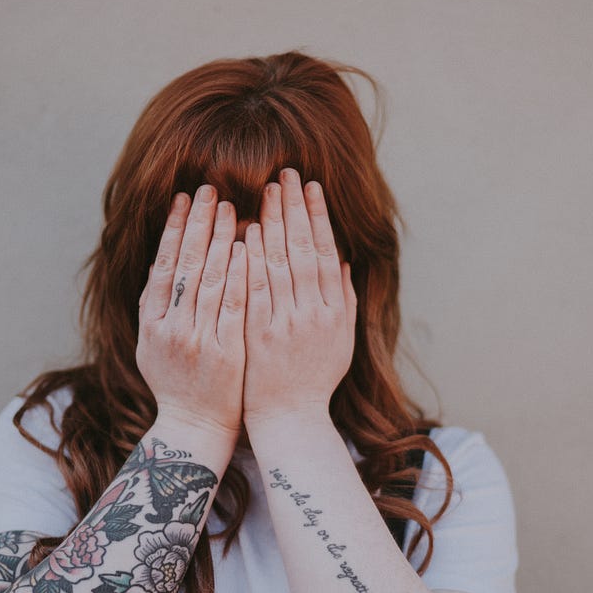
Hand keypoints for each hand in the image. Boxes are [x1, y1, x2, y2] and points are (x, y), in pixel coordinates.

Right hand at [136, 185, 248, 439]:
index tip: (184, 198)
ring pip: (210, 280)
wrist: (196, 426)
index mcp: (152, 322)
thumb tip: (161, 260)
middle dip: (198, 223)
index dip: (174, 229)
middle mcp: (171, 328)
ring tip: (231, 206)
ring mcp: (198, 340)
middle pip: (186, 265)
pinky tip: (246, 248)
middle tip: (209, 189)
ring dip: (220, 239)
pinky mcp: (225, 352)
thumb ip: (155, 305)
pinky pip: (233, 306)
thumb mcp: (152, 344)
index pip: (164, 264)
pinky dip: (239, 275)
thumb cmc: (176, 383)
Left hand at [241, 168, 356, 427]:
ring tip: (268, 190)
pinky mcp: (260, 334)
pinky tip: (249, 230)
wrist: (289, 418)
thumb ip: (344, 299)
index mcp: (335, 312)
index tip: (312, 187)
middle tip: (288, 174)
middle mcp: (314, 314)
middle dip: (296, 209)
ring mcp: (286, 324)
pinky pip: (256, 289)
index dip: (319, 217)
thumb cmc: (314, 379)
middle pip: (305, 250)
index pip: (327, 253)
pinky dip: (254, 258)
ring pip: (281, 264)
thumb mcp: (340, 340)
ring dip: (274, 223)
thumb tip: (343, 260)